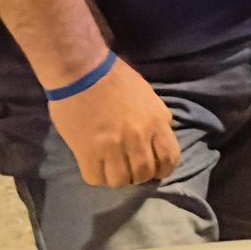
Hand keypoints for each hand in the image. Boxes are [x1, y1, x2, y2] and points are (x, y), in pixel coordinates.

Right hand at [44, 55, 181, 193]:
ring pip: (120, 180)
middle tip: (128, 169)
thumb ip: (156, 119)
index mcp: (156, 122)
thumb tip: (158, 139)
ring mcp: (113, 146)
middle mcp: (138, 137)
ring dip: (116, 178)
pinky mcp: (88, 151)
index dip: (163, 170)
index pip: (169, 159)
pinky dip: (96, 176)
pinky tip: (94, 165)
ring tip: (110, 167)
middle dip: (138, 176)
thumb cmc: (114, 77)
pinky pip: (96, 178)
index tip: (154, 171)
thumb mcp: (148, 96)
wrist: (81, 69)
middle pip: (144, 174)